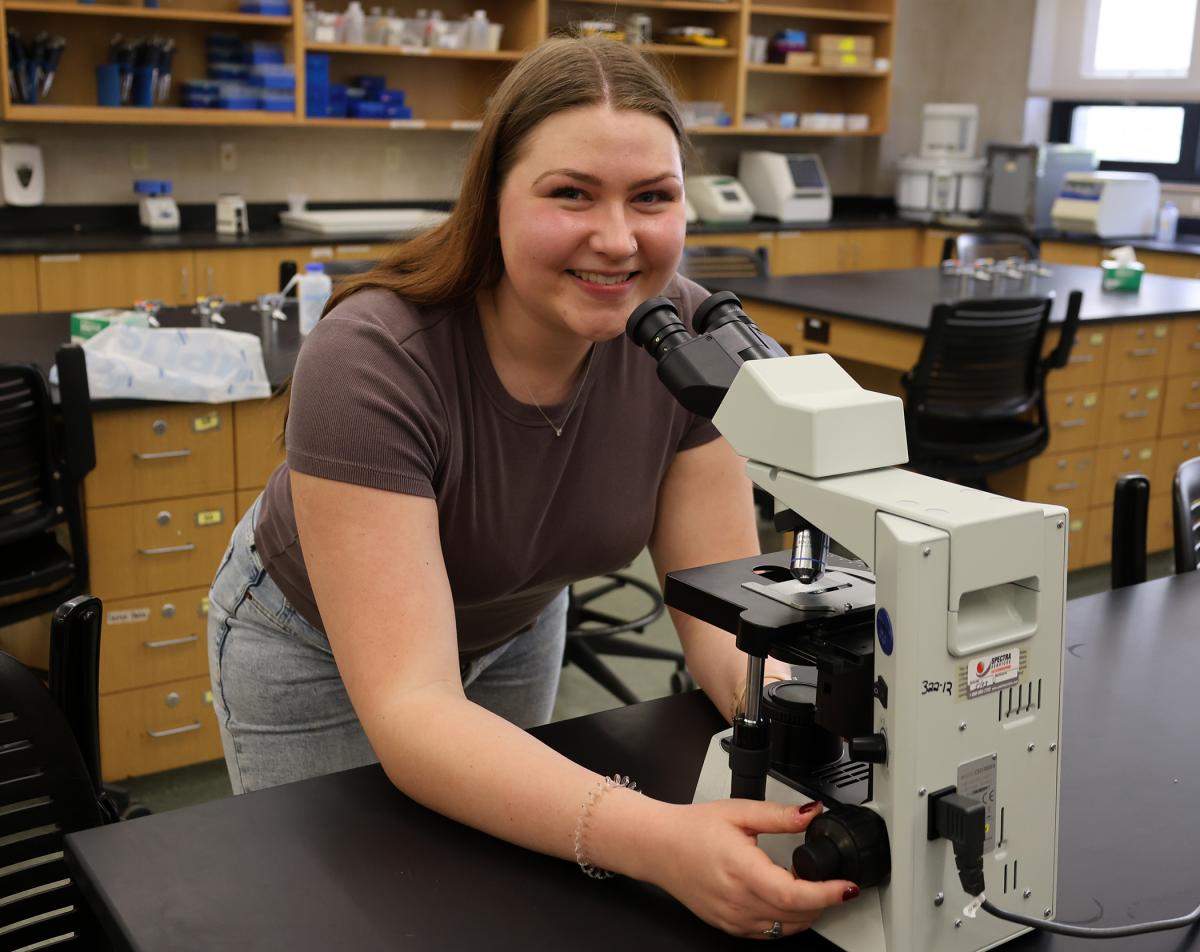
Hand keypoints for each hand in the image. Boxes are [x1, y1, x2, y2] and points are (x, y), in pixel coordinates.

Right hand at [646, 800, 858, 938]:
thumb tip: (811, 813)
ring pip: (784, 929)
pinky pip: (767, 933)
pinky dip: (785, 921)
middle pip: (796, 916)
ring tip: (812, 890)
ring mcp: (732, 917)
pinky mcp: (727, 925)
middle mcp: (737, 900)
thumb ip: (779, 815)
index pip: (795, 895)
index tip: (847, 887)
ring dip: (806, 913)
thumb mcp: (739, 811)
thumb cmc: (692, 829)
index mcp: (742, 870)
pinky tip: (786, 902)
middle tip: (833, 882)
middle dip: (823, 901)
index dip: (827, 894)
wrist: (658, 846)